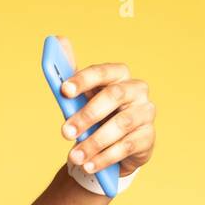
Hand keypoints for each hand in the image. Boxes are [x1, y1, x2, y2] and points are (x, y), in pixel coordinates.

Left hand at [55, 36, 155, 176]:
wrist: (109, 149)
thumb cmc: (93, 117)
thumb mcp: (79, 98)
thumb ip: (69, 72)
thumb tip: (57, 39)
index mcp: (118, 76)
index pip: (105, 71)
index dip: (84, 79)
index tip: (63, 91)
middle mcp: (137, 90)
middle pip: (114, 96)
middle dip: (87, 115)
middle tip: (65, 132)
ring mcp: (146, 113)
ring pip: (122, 124)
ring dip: (94, 142)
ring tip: (74, 157)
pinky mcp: (148, 137)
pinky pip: (127, 146)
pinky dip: (105, 157)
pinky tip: (89, 165)